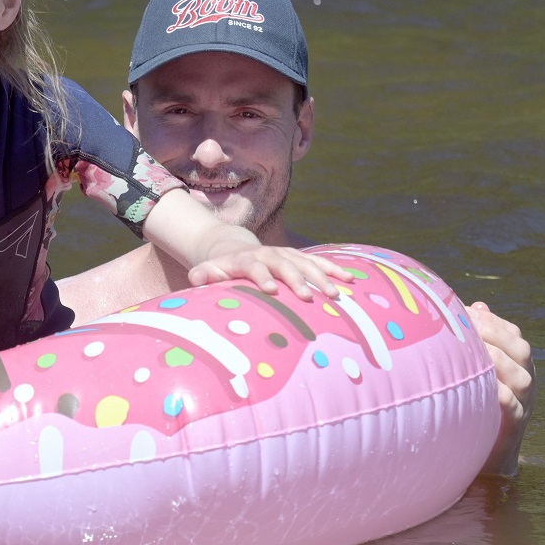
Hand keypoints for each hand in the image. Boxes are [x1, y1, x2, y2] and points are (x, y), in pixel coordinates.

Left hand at [186, 244, 346, 300]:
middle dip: (297, 280)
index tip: (271, 291)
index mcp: (247, 259)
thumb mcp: (209, 269)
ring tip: (336, 295)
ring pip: (306, 263)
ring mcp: (286, 254)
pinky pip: (319, 263)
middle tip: (309, 297)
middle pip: (285, 265)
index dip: (262, 277)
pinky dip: (334, 270)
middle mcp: (269, 254)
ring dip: (321, 278)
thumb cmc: (222, 268)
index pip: (255, 267)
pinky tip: (350, 280)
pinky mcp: (299, 257)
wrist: (235, 247)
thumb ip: (203, 274)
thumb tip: (194, 278)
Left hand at [468, 301, 534, 476]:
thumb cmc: (480, 405)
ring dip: (498, 361)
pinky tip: (481, 386)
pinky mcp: (514, 428)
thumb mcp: (479, 371)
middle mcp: (526, 381)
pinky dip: (500, 395)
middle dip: (495, 334)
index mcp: (518, 364)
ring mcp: (525, 404)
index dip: (492, 321)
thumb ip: (480, 341)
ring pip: (522, 378)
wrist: (488, 455)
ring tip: (474, 351)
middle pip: (521, 350)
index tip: (466, 311)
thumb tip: (475, 305)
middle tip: (468, 325)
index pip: (512, 334)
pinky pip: (513, 409)